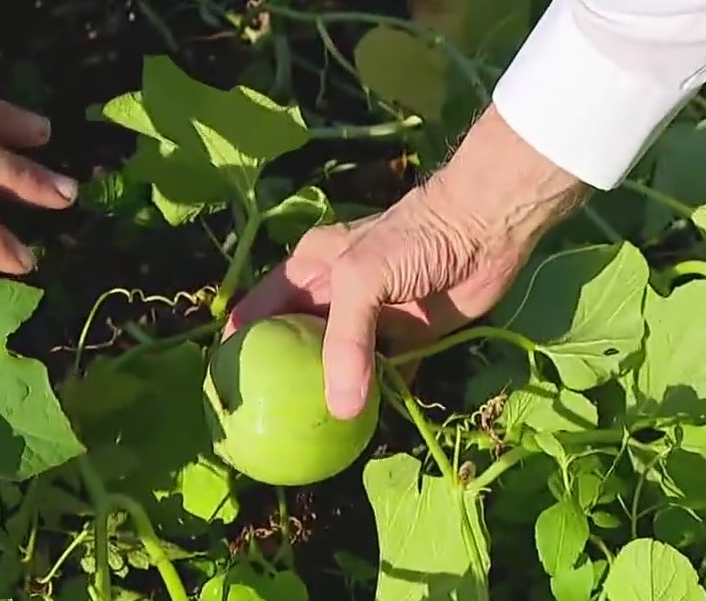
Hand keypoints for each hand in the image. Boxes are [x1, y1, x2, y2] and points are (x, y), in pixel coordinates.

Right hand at [225, 106, 586, 419]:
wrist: (485, 227)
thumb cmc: (411, 240)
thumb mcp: (360, 279)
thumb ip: (345, 342)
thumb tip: (338, 410)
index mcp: (307, 272)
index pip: (257, 312)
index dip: (235, 347)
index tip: (220, 389)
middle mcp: (331, 298)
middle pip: (293, 345)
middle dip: (276, 381)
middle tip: (259, 425)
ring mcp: (369, 322)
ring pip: (336, 366)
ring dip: (324, 396)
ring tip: (300, 438)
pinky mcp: (406, 340)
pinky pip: (381, 379)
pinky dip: (372, 402)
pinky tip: (358, 432)